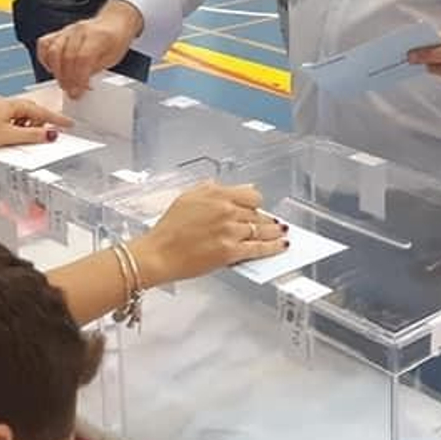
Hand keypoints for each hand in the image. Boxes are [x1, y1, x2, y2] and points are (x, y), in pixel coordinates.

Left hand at [0, 95, 71, 153]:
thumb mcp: (8, 136)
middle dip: (40, 125)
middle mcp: (6, 104)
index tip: (69, 125)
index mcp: (12, 105)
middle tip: (46, 138)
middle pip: (31, 113)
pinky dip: (17, 131)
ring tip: (23, 141)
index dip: (56, 119)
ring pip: (21, 119)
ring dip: (26, 129)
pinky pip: (11, 123)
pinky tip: (12, 140)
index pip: (41, 111)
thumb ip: (31, 135)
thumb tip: (50, 134)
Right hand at [38, 2, 142, 98]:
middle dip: (68, 79)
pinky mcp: (59, 32)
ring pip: (53, 50)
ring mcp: (68, 30)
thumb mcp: (112, 58)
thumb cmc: (114, 40)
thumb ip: (95, 69)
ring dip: (56, 72)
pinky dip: (45, 58)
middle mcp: (80, 30)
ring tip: (63, 83)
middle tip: (72, 92)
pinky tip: (52, 69)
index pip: (83, 58)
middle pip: (67, 56)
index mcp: (97, 36)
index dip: (80, 77)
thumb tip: (79, 84)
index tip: (80, 90)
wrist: (113, 22)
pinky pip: (44, 44)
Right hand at [131, 182, 287, 287]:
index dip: (256, 203)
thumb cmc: (168, 230)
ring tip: (282, 233)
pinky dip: (273, 248)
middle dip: (265, 219)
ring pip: (261, 229)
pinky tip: (280, 246)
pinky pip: (258, 248)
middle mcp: (225, 209)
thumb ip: (209, 189)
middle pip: (257, 213)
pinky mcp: (230, 251)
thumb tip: (225, 186)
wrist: (158, 253)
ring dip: (274, 231)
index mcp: (215, 193)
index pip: (250, 195)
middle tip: (273, 223)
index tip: (259, 208)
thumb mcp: (186, 198)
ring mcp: (229, 230)